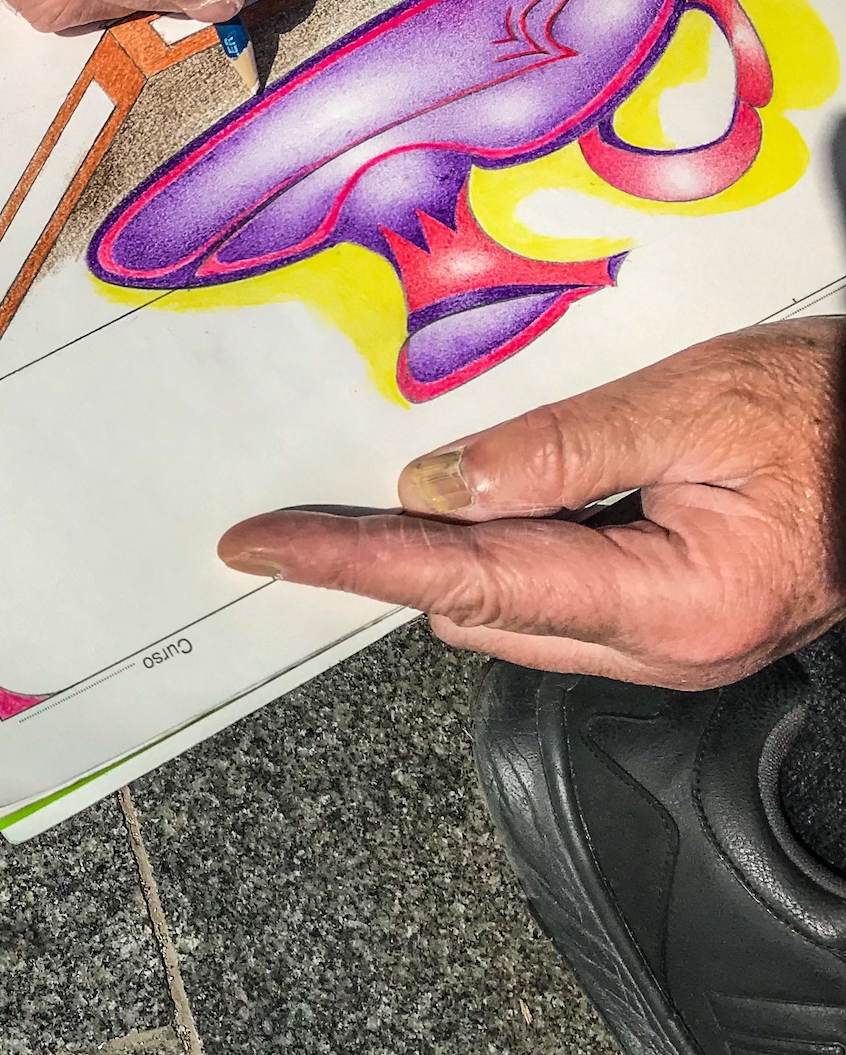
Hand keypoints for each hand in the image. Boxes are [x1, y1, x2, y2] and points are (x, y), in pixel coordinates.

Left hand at [217, 320, 845, 688]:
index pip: (468, 583)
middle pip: (477, 609)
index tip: (265, 547)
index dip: (354, 562)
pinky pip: (557, 600)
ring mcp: (673, 648)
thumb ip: (555, 452)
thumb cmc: (838, 412)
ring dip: (455, 553)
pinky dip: (511, 553)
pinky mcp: (677, 626)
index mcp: (673, 602)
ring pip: (511, 611)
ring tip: (410, 493)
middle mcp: (667, 650)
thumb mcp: (694, 404)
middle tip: (306, 512)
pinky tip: (501, 501)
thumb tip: (433, 489)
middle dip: (391, 558)